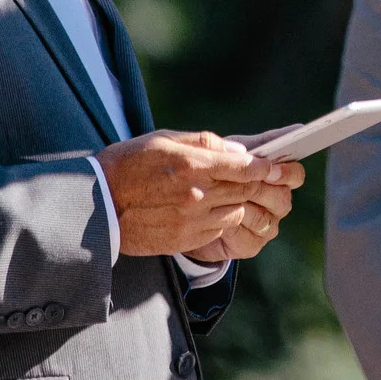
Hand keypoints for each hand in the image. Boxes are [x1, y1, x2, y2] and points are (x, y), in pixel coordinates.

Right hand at [95, 130, 303, 260]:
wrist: (96, 206)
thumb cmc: (128, 164)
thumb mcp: (164, 140)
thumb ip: (205, 143)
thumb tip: (237, 151)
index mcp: (193, 165)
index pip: (246, 167)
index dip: (269, 167)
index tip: (281, 165)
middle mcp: (197, 194)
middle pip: (247, 190)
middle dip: (267, 184)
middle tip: (284, 179)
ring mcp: (192, 220)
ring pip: (237, 211)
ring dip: (243, 202)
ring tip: (245, 194)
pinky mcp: (185, 239)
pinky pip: (218, 229)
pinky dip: (224, 218)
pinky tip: (216, 209)